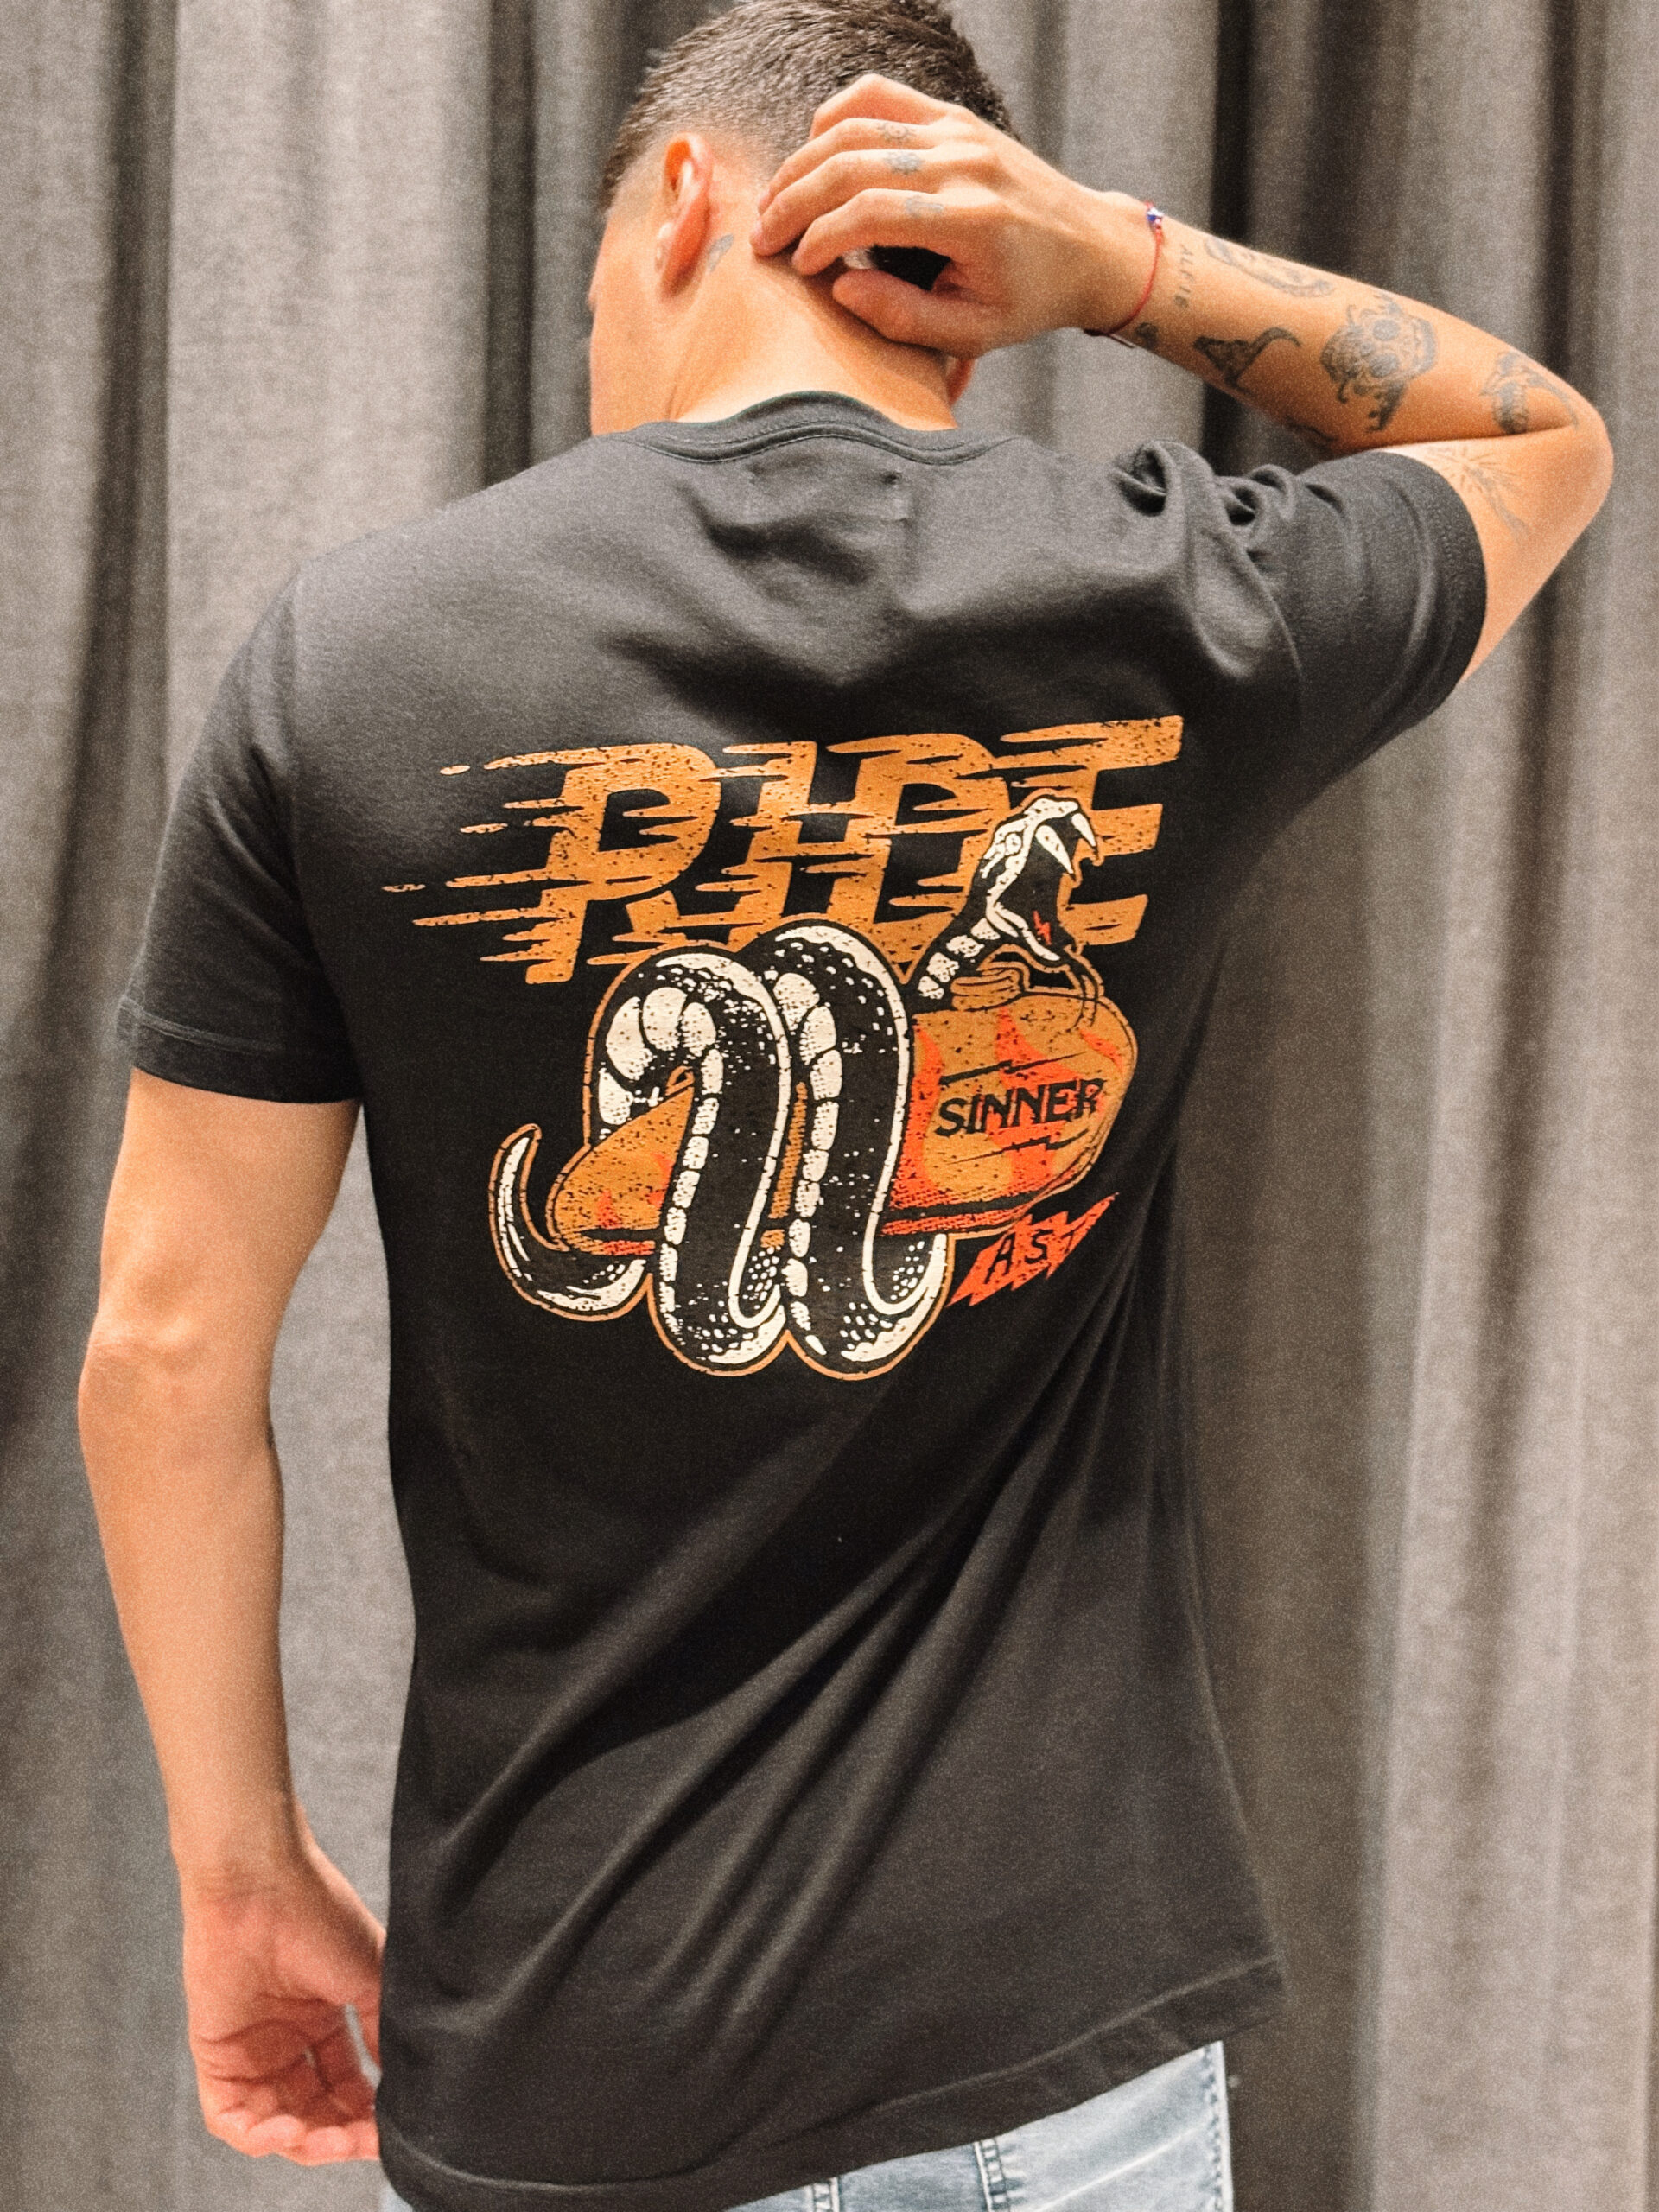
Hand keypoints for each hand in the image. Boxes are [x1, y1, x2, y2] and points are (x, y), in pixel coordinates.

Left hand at [179, 1821, 384, 2163]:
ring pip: (274, 2123)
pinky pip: (229, 2116)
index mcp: (324, 2020)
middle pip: (314, 2113)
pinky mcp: (214, 2053)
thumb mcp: (368, 1974)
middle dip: (337, 2137)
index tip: (391, 2134)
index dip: (368, 2118)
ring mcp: (250, 2049)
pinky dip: (256, 2135)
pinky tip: (286, 2130)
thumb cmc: (319, 1912)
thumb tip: (403, 2084)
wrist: (262, 1881)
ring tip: (323, 2139)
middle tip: (359, 2142)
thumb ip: (381, 2029)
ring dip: (302, 2142)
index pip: (348, 2088)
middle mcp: (287, 2041)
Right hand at [750, 75, 1151, 354]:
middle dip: (794, 200)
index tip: (796, 269)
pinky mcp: (953, 116)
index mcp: (971, 218)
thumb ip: (903, 318)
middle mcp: (963, 162)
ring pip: (856, 126)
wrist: (1089, 247)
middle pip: (851, 162)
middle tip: (760, 237)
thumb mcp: (973, 333)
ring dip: (803, 163)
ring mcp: (958, 130)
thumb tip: (839, 290)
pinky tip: (813, 155)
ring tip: (774, 203)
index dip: (819, 239)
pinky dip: (835, 118)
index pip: (869, 212)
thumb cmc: (1030, 299)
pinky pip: (878, 97)